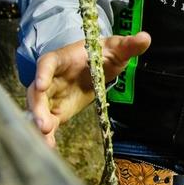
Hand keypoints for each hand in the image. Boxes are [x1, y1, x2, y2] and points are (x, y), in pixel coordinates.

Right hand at [27, 32, 150, 146]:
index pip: (48, 63)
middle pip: (38, 91)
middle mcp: (51, 77)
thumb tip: (145, 38)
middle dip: (38, 107)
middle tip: (43, 123)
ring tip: (45, 139)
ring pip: (39, 109)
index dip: (43, 73)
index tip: (41, 84)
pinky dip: (48, 135)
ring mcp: (51, 95)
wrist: (95, 64)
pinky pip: (49, 122)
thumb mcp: (116, 48)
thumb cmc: (101, 53)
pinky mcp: (56, 110)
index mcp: (61, 59)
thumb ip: (128, 45)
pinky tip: (50, 146)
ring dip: (40, 123)